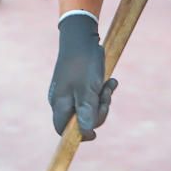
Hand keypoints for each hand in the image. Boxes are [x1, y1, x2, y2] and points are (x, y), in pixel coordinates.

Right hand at [48, 12, 117, 140]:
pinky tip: (111, 81)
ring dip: (103, 99)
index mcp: (59, 103)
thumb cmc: (83, 64)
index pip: (63, 130)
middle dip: (98, 112)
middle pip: (81, 119)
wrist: (82, 36)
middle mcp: (62, 100)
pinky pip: (93, 95)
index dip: (79, 134)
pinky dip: (102, 90)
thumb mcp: (87, 90)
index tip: (95, 134)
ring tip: (109, 84)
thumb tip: (86, 133)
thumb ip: (86, 113)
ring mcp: (71, 91)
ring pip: (90, 107)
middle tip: (105, 96)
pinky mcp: (80, 83)